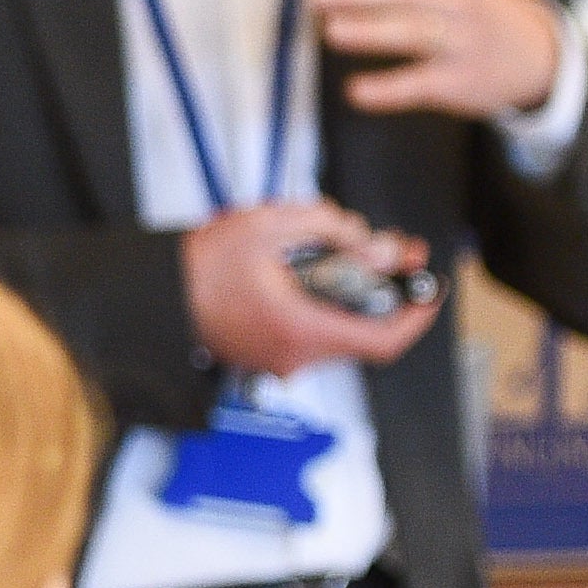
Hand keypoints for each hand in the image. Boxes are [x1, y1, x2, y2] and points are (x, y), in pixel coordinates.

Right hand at [182, 197, 437, 379]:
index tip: (429, 288)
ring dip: (354, 291)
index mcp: (301, 329)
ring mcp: (286, 360)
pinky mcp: (276, 354)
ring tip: (343, 250)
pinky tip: (314, 268)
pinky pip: (319, 329)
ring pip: (343, 327)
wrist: (158, 297)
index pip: (383, 339)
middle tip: (393, 251)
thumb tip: (372, 242)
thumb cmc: (200, 269)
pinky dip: (329, 301)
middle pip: (366, 328)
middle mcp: (297, 355)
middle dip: (385, 287)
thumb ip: (329, 229)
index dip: (418, 314)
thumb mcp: (269, 227)